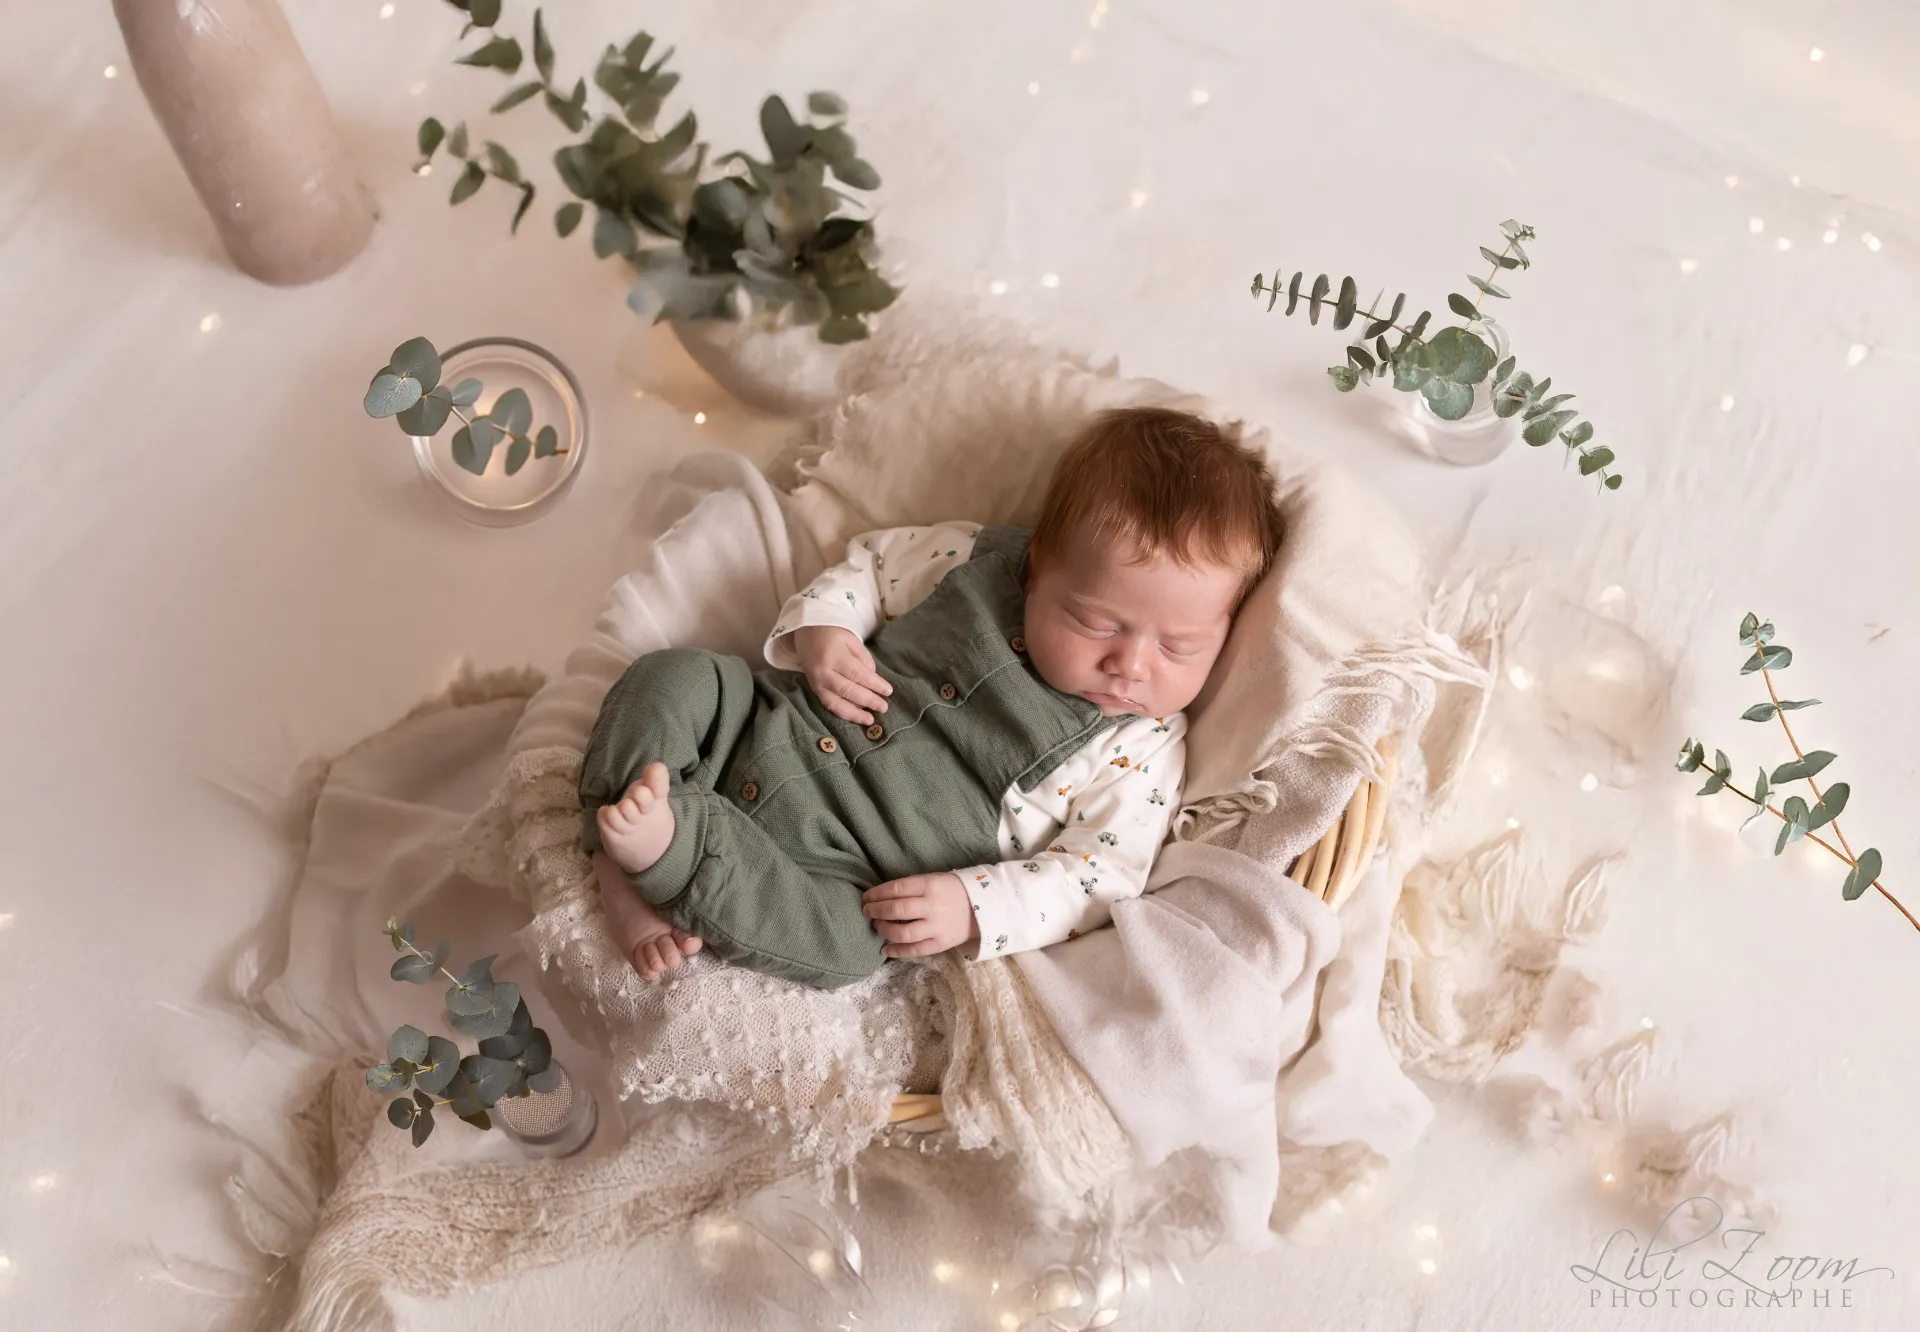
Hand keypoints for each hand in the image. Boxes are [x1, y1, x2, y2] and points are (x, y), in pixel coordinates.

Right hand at [794, 624, 892, 724]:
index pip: (857, 673)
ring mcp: (816, 682)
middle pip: (847, 690)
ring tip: (869, 719)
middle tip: (883, 707)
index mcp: (834, 655)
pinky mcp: (814, 689)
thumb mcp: (852, 640)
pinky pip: (828, 704)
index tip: (888, 691)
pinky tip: (855, 716)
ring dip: (854, 714)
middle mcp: (823, 671)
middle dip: (867, 700)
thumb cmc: (834, 634)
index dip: (874, 684)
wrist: (806, 631)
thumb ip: (864, 659)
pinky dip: (842, 712)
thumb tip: (873, 681)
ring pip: (835, 703)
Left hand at [862, 873, 976, 958]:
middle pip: (897, 910)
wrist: (983, 908)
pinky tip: (885, 949)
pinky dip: (897, 951)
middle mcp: (932, 906)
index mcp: (930, 885)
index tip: (866, 897)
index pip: (896, 889)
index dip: (877, 893)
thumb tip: (881, 897)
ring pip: (904, 932)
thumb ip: (911, 887)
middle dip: (876, 911)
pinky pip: (915, 950)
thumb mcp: (934, 880)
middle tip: (867, 911)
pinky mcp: (940, 943)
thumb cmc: (952, 891)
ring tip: (877, 926)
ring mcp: (937, 927)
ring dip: (884, 930)